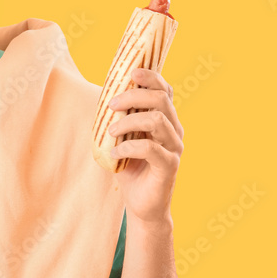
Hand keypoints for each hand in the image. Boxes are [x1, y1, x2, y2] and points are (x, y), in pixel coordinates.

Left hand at [106, 67, 183, 222]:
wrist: (140, 205)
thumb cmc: (130, 168)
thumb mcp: (122, 138)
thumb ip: (119, 118)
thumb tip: (102, 96)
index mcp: (165, 119)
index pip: (165, 90)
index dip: (151, 77)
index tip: (131, 72)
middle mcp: (174, 130)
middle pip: (161, 99)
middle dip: (134, 96)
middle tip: (112, 105)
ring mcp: (174, 148)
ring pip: (157, 120)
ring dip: (129, 121)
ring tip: (111, 132)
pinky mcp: (169, 166)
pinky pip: (151, 148)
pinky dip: (128, 147)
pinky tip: (115, 153)